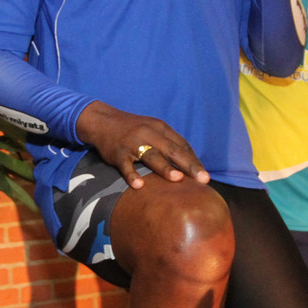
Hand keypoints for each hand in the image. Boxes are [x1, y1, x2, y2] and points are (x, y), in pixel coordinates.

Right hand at [75, 101, 208, 188]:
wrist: (103, 121)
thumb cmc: (133, 130)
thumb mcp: (152, 130)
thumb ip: (168, 143)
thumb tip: (189, 164)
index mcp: (161, 128)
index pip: (182, 145)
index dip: (194, 161)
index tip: (204, 176)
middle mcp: (149, 133)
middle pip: (172, 150)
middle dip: (189, 165)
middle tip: (202, 179)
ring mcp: (133, 143)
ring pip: (151, 155)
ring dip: (165, 168)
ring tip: (178, 179)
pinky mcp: (118, 152)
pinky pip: (126, 165)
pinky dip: (132, 175)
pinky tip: (138, 185)